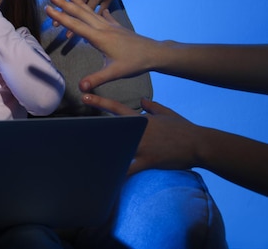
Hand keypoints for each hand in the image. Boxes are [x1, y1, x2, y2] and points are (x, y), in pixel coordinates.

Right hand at [45, 0, 157, 90]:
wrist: (155, 53)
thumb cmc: (135, 63)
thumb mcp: (114, 73)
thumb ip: (96, 79)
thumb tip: (80, 87)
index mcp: (99, 37)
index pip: (75, 25)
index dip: (60, 17)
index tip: (48, 8)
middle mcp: (103, 28)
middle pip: (80, 13)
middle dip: (64, 4)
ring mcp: (111, 26)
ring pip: (91, 12)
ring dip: (79, 4)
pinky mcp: (118, 28)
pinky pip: (104, 16)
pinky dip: (98, 10)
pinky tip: (99, 8)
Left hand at [83, 94, 199, 174]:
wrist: (200, 144)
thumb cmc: (183, 129)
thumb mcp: (168, 114)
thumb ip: (153, 106)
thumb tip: (142, 100)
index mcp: (141, 119)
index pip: (116, 108)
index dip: (99, 102)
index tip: (84, 97)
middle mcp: (138, 131)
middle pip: (112, 129)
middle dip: (95, 129)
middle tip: (76, 129)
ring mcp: (143, 146)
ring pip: (118, 147)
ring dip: (103, 150)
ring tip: (84, 153)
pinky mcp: (149, 161)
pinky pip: (130, 169)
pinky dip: (119, 173)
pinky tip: (108, 178)